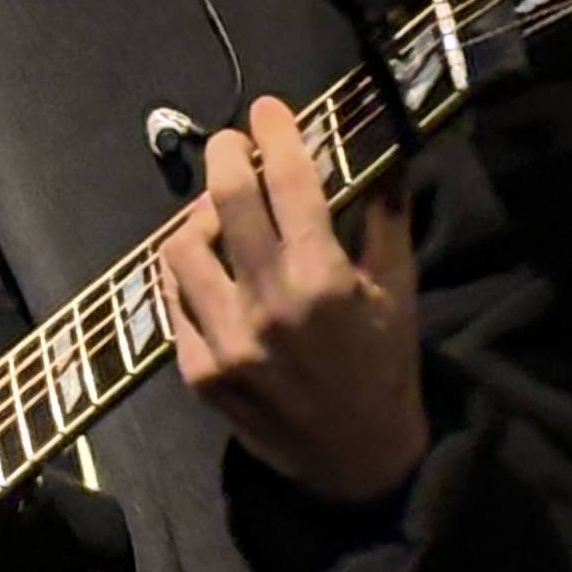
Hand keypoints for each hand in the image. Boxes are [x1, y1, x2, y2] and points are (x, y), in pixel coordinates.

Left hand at [155, 97, 429, 504]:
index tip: (269, 108)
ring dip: (198, 216)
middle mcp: (266, 306)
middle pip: (224, 200)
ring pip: (181, 248)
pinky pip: (173, 299)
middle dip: (225, 154)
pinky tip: (209, 264)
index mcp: (323, 281)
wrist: (354, 464)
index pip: (289, 182)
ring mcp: (224, 341)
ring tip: (219, 212)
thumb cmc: (384, 372)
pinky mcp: (197, 371)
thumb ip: (386, 220)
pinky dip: (187, 271)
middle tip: (235, 142)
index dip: (277, 132)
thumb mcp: (398, 295)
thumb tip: (384, 155)